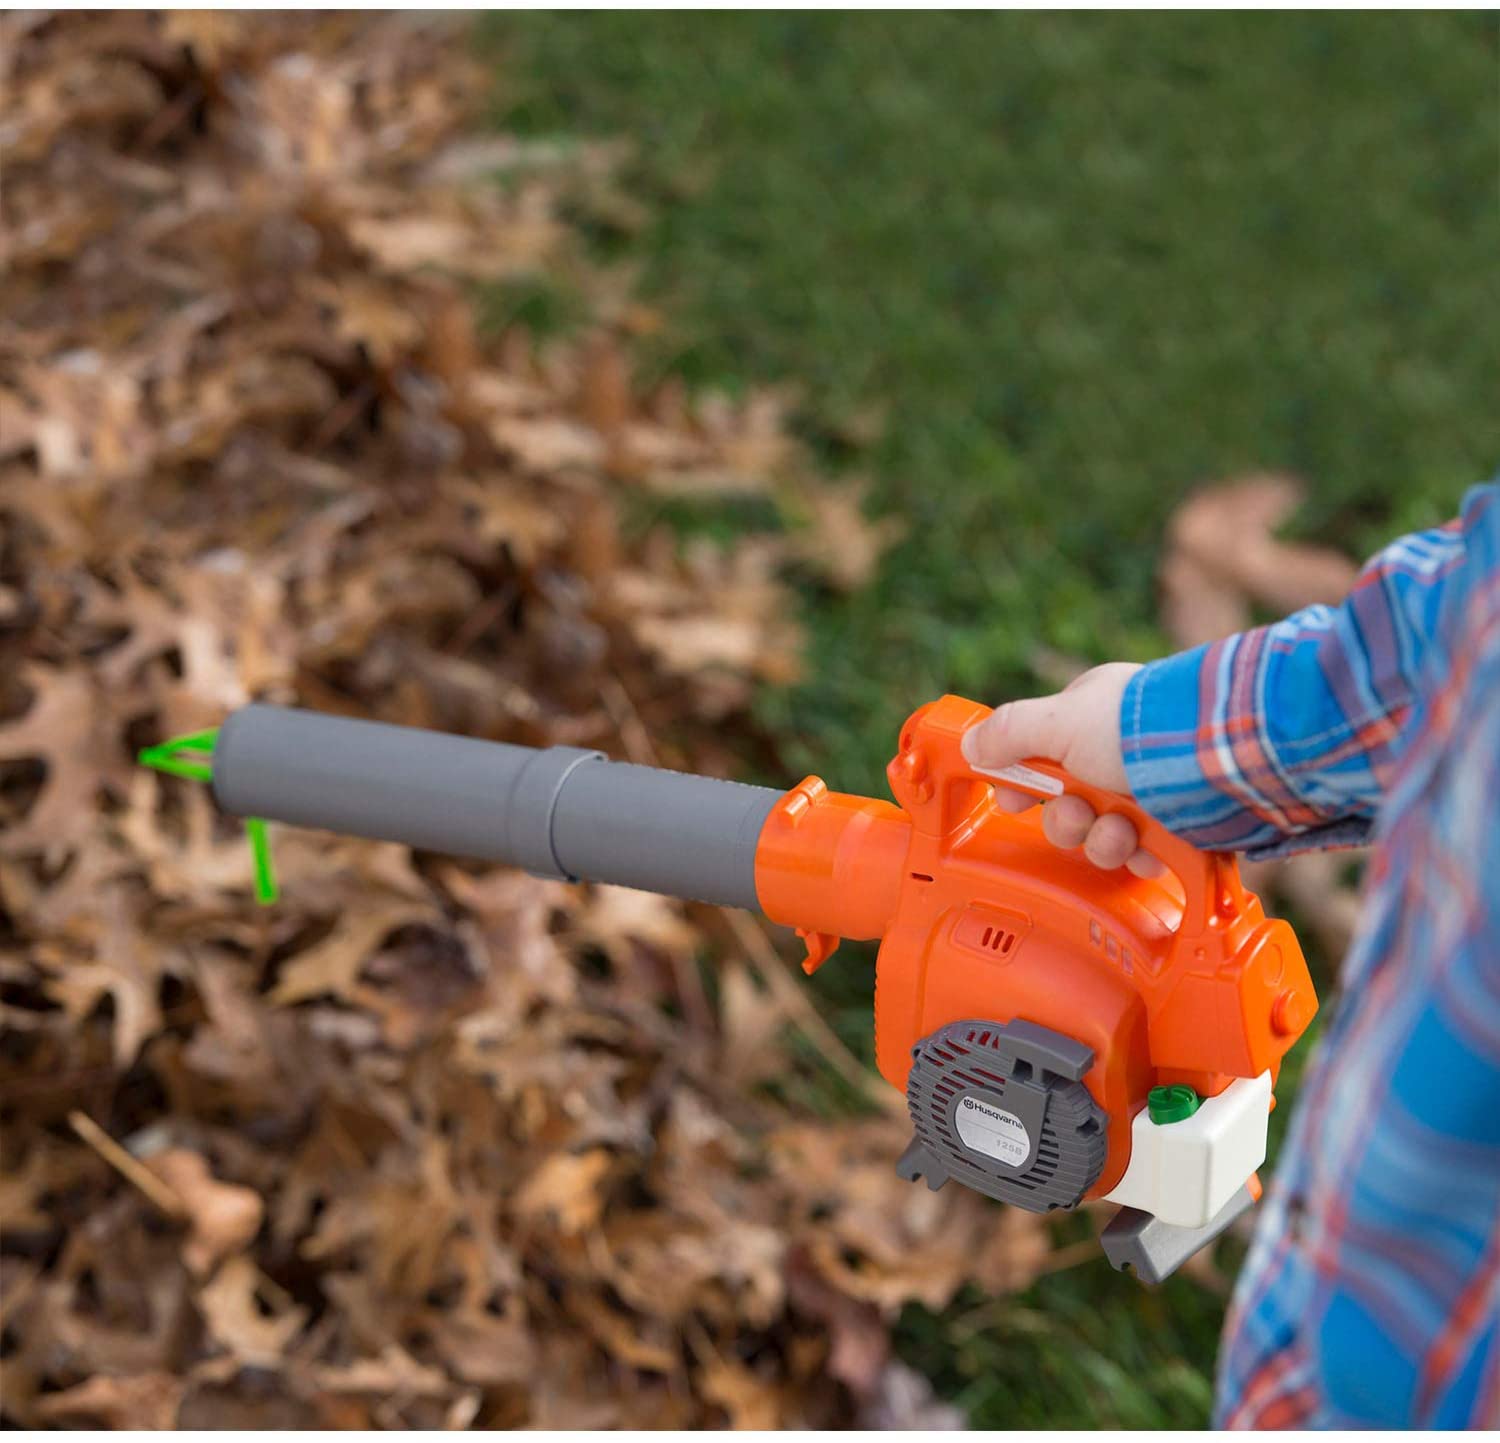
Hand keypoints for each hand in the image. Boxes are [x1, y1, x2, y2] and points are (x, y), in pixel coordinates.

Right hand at [960, 663, 1164, 876]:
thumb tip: (970, 744)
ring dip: (1103, 840)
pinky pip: (1142, 854)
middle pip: (1068, 804)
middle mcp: (1118, 755)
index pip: (1040, 756)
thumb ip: (1007, 732)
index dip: (1023, 784)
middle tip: (1080, 814)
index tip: (1014, 801)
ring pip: (1102, 833)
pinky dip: (1141, 855)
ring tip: (1123, 832)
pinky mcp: (1179, 824)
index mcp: (1090, 720)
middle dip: (1068, 820)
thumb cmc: (1135, 731)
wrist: (1216, 760)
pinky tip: (1146, 849)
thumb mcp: (1056, 722)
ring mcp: (1149, 791)